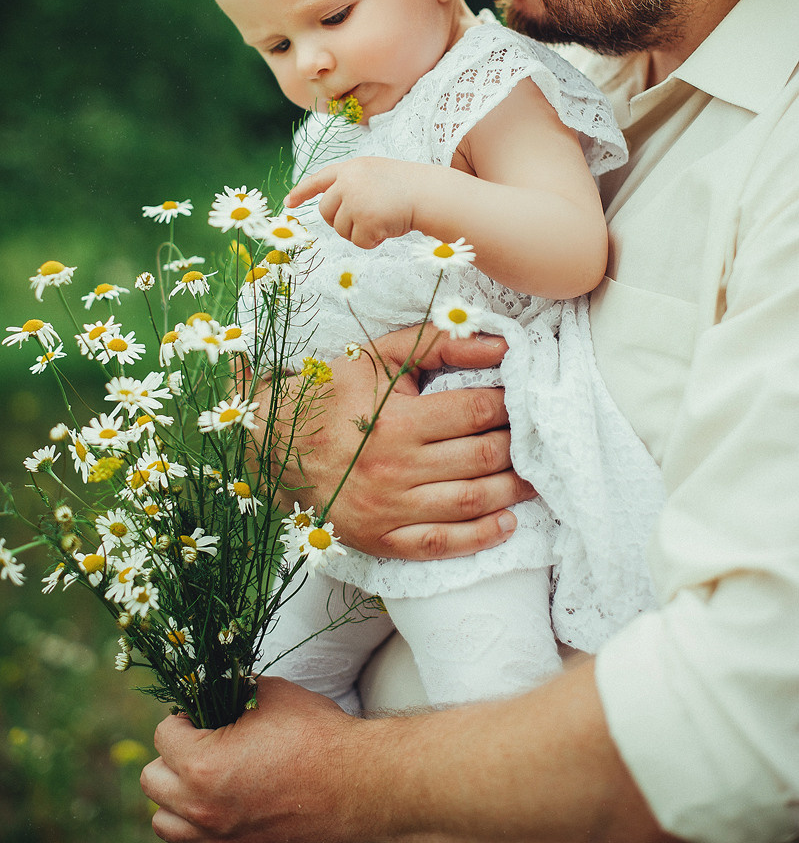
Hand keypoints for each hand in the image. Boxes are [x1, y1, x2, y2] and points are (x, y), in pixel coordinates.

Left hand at [142, 678, 377, 842]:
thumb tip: (222, 685)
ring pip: (163, 820)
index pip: (162, 735)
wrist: (356, 784)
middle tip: (201, 738)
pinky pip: (190, 841)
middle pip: (153, 780)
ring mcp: (217, 837)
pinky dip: (194, 820)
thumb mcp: (271, 695)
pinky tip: (221, 798)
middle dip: (171, 754)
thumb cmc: (316, 736)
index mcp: (203, 766)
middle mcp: (201, 809)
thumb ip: (236, 690)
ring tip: (205, 772)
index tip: (202, 711)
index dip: (182, 716)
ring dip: (175, 794)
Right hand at [264, 323, 533, 558]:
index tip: (523, 399)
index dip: (509, 404)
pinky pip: (440, 544)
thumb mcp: (380, 356)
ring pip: (469, 502)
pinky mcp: (380, 538)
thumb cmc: (333, 392)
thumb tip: (501, 345)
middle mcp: (394, 468)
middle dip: (518, 446)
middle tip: (535, 438)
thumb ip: (440, 343)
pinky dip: (480, 538)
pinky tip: (507, 523)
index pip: (475, 411)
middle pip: (481, 458)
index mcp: (396, 420)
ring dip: (512, 490)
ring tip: (533, 477)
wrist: (272, 441)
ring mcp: (387, 508)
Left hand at [286, 156, 419, 247]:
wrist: (429, 194)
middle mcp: (348, 182)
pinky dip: (371, 241)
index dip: (302, 192)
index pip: (318, 179)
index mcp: (351, 168)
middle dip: (340, 222)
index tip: (288, 203)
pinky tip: (387, 230)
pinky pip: (357, 241)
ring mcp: (355, 200)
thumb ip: (352, 186)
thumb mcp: (375, 176)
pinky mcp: (365, 219)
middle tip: (364, 221)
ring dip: (359, 232)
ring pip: (340, 229)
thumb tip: (331, 211)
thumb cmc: (407, 188)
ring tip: (381, 221)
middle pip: (325, 212)